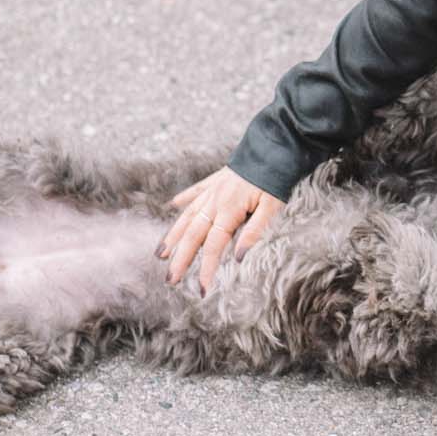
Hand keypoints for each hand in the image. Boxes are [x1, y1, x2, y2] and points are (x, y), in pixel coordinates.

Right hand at [156, 167, 283, 294]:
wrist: (275, 146)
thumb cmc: (276, 179)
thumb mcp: (272, 208)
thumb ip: (254, 232)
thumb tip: (238, 258)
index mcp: (228, 210)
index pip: (213, 246)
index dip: (207, 269)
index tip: (202, 289)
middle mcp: (214, 201)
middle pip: (192, 235)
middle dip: (180, 259)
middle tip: (169, 280)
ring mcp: (212, 190)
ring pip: (187, 216)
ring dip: (173, 236)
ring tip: (161, 253)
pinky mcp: (216, 179)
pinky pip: (195, 192)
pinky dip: (183, 199)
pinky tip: (172, 205)